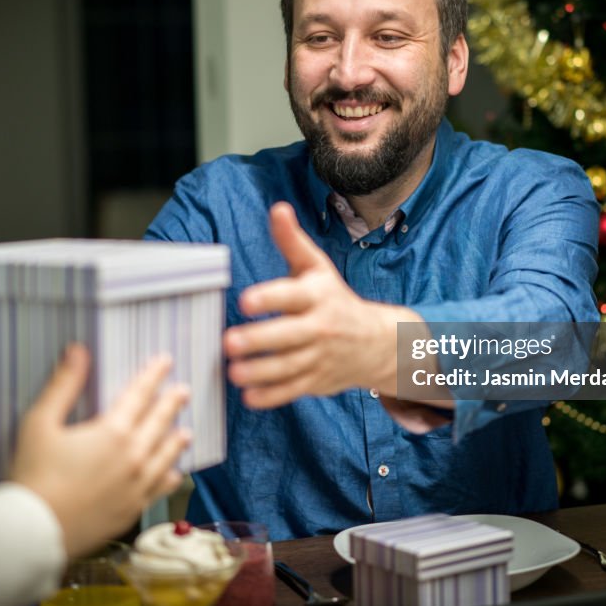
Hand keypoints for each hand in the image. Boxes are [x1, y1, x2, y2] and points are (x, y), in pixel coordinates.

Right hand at [10, 344, 190, 558]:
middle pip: (159, 423)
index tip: (165, 361)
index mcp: (112, 431)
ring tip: (186, 432)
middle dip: (172, 404)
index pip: (139, 395)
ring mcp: (135, 486)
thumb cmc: (33, 476)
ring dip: (176, 441)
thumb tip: (78, 351)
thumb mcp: (40, 423)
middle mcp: (132, 457)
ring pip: (165, 457)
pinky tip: (173, 474)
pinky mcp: (131, 510)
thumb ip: (63, 385)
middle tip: (183, 391)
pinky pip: (159, 489)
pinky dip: (169, 477)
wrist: (34, 532)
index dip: (153, 375)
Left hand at [224, 202, 421, 407]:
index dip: (270, 297)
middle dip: (259, 340)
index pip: (292, 295)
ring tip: (233, 372)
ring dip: (260, 372)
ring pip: (288, 367)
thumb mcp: (317, 267)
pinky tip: (250, 397)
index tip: (245, 301)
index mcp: (317, 295)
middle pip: (289, 335)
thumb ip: (292, 241)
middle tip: (229, 343)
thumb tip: (277, 208)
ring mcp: (319, 356)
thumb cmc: (334, 298)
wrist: (376, 342)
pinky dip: (272, 396)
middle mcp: (320, 326)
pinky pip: (293, 390)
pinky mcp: (316, 380)